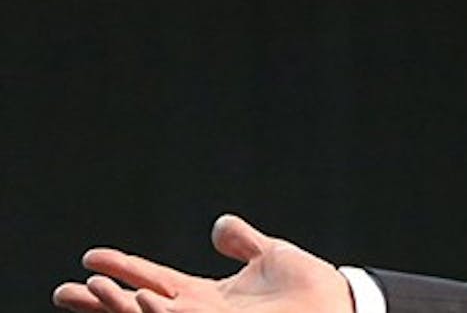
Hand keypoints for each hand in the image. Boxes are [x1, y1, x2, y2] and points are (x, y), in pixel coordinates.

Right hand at [53, 214, 353, 312]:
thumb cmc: (309, 286)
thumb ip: (243, 241)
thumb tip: (219, 226)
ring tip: (91, 290)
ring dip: (119, 306)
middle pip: (139, 306)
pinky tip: (138, 298)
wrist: (339, 303)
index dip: (123, 269)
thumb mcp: (270, 255)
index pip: (154, 281)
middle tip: (64, 290)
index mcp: (206, 296)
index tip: (91, 256)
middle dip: (101, 300)